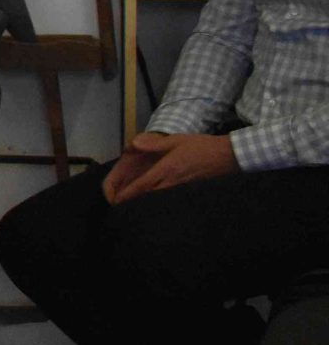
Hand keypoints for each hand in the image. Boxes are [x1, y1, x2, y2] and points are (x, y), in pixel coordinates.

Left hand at [104, 131, 239, 204]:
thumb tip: (133, 144)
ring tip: (131, 203)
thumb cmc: (202, 146)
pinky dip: (157, 198)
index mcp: (167, 169)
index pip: (143, 185)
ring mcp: (181, 187)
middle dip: (133, 201)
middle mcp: (172, 181)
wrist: (229, 156)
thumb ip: (154, 143)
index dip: (128, 194)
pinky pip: (168, 196)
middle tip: (119, 204)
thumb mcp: (176, 140)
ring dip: (144, 200)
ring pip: (158, 197)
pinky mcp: (188, 189)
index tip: (115, 201)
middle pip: (148, 195)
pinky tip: (152, 197)